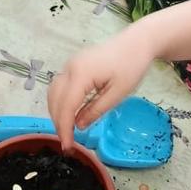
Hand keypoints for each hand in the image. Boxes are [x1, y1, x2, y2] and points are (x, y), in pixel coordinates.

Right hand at [47, 25, 154, 145]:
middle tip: (67, 143)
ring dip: (56, 112)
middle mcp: (70, 67)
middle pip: (56, 99)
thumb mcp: (118, 93)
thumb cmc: (131, 66)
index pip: (67, 106)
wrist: (136, 42)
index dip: (64, 128)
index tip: (67, 146)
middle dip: (58, 122)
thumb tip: (78, 125)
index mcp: (81, 73)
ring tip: (66, 131)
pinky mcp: (74, 65)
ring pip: (54, 92)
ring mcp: (70, 64)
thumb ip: (96, 110)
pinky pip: (60, 86)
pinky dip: (60, 102)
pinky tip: (68, 114)